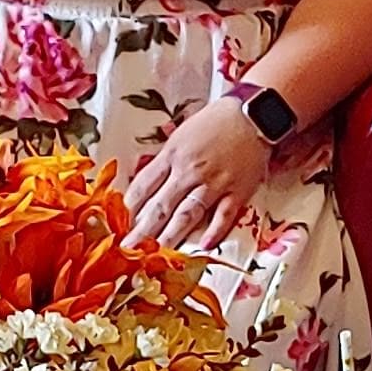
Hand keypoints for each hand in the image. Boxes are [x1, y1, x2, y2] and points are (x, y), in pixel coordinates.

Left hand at [126, 98, 271, 251]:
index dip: (129, 207)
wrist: (253, 114)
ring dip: (170, 237)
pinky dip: (214, 231)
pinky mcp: (237, 191)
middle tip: (128, 251)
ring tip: (156, 256)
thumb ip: (166, 159)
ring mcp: (214, 183)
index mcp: (173, 155)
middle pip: (161, 206)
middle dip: (142, 231)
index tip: (118, 225)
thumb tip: (148, 183)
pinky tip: (203, 246)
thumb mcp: (182, 134)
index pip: (144, 185)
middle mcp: (190, 171)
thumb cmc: (215, 121)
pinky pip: (224, 215)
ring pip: (187, 214)